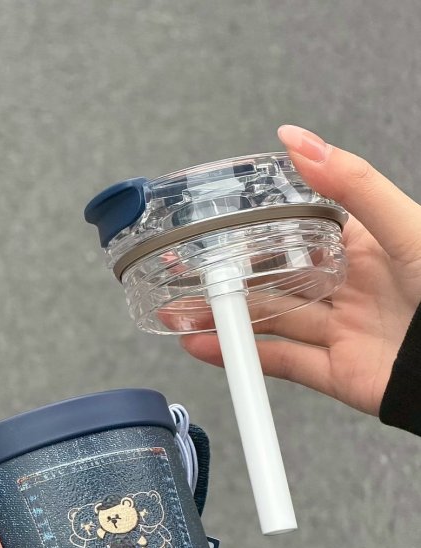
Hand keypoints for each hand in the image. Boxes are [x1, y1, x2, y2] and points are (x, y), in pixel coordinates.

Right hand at [181, 125, 420, 414]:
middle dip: (230, 277)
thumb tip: (301, 141)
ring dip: (225, 318)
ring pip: (271, 321)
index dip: (255, 228)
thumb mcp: (405, 226)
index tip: (217, 226)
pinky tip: (209, 346)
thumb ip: (352, 186)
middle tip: (189, 271)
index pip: (297, 231)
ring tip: (183, 311)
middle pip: (275, 279)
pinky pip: (283, 362)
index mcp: (364, 246)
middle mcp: (347, 286)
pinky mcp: (336, 372)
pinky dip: (243, 356)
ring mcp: (340, 330)